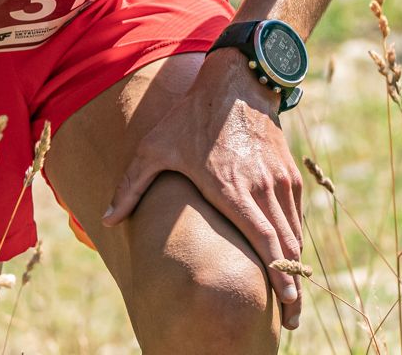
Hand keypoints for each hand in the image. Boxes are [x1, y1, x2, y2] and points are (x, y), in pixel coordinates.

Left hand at [102, 47, 304, 330]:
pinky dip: (293, 240)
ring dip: (295, 268)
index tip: (285, 305)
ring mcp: (280, 182)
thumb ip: (131, 186)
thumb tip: (106, 219)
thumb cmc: (190, 116)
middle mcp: (263, 189)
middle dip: (292, 288)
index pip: (265, 242)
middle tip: (291, 321)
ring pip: (295, 235)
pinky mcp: (289, 174)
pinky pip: (295, 216)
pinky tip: (286, 259)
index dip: (278, 276)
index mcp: (233, 189)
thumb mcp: (154, 148)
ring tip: (291, 298)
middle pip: (287, 249)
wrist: (236, 80)